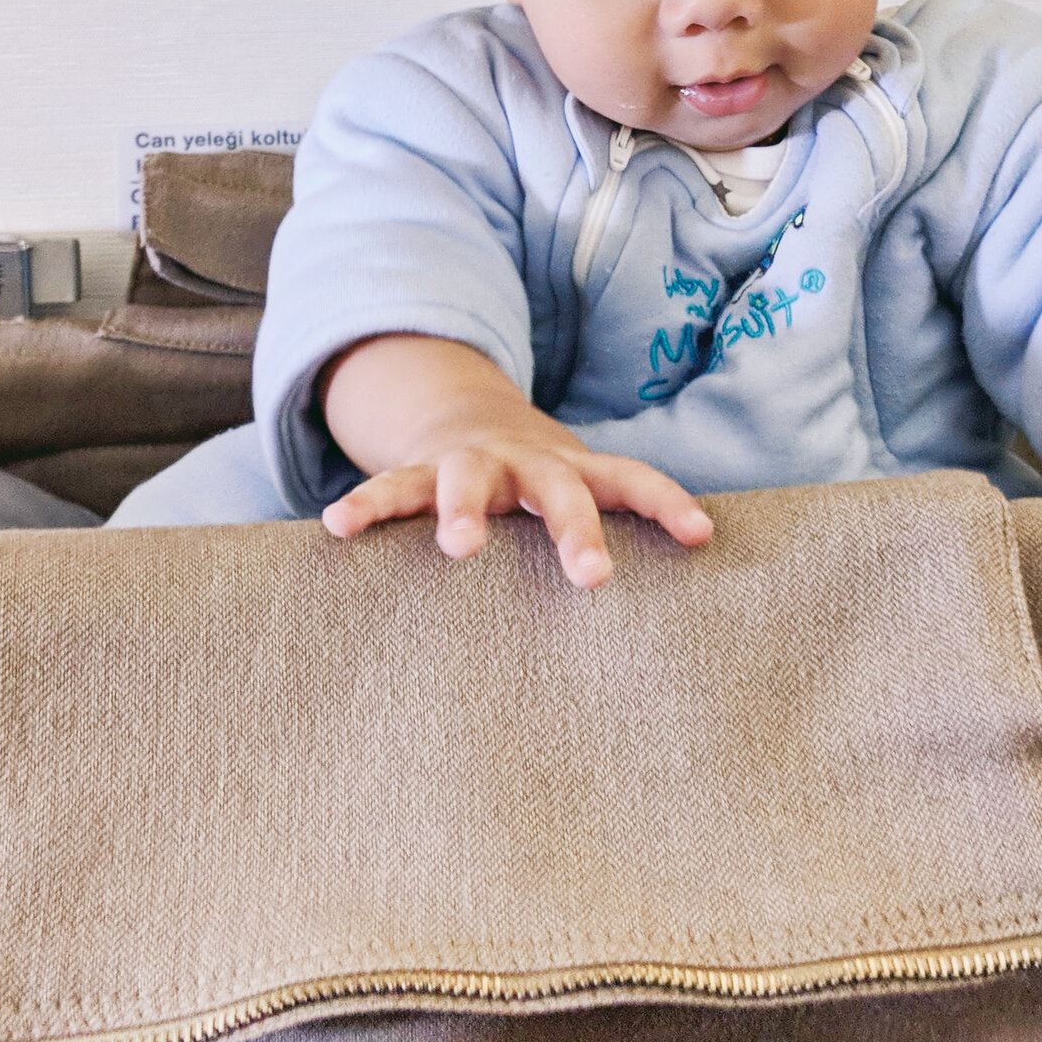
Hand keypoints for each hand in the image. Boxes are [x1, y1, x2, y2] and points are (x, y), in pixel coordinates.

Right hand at [320, 334, 712, 589]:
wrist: (469, 419)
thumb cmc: (541, 488)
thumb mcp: (581, 496)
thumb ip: (617, 538)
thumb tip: (694, 622)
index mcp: (578, 471)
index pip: (634, 480)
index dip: (668, 503)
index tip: (701, 535)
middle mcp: (529, 463)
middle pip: (560, 490)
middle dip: (576, 529)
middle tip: (592, 577)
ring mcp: (471, 463)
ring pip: (467, 480)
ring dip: (465, 509)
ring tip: (458, 546)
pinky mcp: (419, 471)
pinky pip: (390, 485)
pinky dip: (367, 505)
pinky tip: (339, 527)